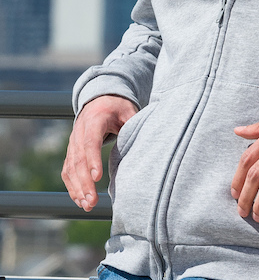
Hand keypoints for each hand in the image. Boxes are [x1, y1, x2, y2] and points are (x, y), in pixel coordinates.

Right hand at [62, 94, 138, 211]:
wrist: (100, 100)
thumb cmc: (118, 107)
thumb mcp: (129, 111)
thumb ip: (133, 125)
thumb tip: (144, 142)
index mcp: (95, 120)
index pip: (91, 142)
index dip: (93, 160)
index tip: (98, 178)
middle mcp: (79, 132)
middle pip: (78, 160)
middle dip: (84, 182)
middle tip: (92, 200)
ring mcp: (73, 143)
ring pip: (70, 168)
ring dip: (77, 188)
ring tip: (87, 205)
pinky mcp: (71, 152)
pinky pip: (67, 171)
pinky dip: (72, 186)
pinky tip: (79, 200)